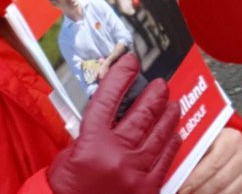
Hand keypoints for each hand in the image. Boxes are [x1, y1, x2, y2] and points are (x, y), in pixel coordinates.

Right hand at [48, 56, 179, 193]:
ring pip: (158, 135)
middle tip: (161, 84)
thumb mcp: (68, 157)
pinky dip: (171, 144)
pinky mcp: (146, 188)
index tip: (130, 61)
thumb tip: (111, 113)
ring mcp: (134, 172)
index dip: (120, 77)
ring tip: (173, 104)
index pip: (107, 100)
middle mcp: (115, 155)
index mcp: (91, 144)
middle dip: (154, 96)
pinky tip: (175, 134)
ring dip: (167, 116)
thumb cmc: (66, 190)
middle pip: (141, 115)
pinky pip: (165, 160)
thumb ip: (90, 134)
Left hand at [179, 128, 241, 193]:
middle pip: (219, 181)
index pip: (212, 164)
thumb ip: (190, 155)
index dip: (195, 179)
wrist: (229, 146)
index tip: (182, 190)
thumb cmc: (209, 144)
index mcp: (232, 139)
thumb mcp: (201, 142)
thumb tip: (174, 172)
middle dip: (199, 192)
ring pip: (227, 192)